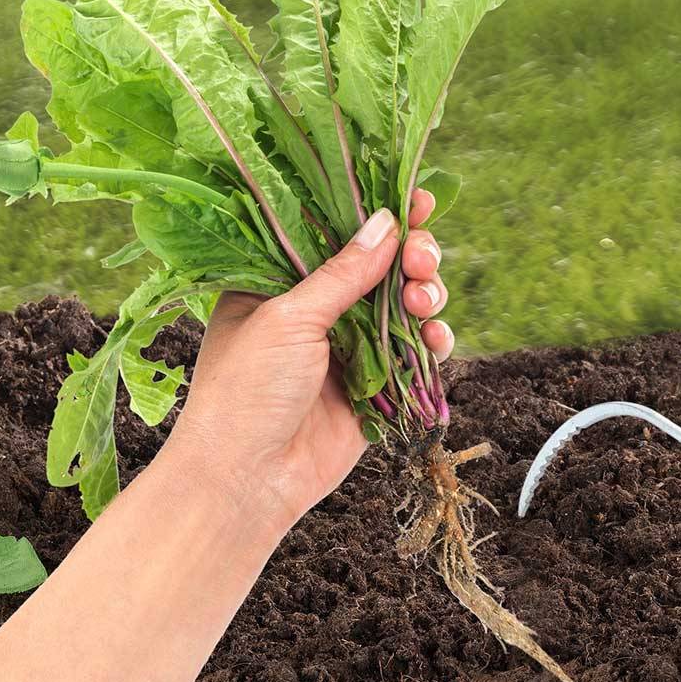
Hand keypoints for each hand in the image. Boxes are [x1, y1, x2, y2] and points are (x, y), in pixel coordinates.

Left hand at [164, 190, 451, 533]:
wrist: (247, 482)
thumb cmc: (245, 392)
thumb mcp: (290, 319)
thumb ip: (343, 273)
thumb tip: (387, 222)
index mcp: (280, 282)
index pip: (335, 233)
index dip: (376, 214)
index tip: (416, 199)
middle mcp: (316, 310)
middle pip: (381, 265)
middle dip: (412, 256)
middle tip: (422, 259)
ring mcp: (348, 347)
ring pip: (404, 305)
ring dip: (424, 295)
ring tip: (423, 301)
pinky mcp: (375, 386)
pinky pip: (414, 352)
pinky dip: (432, 340)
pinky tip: (434, 337)